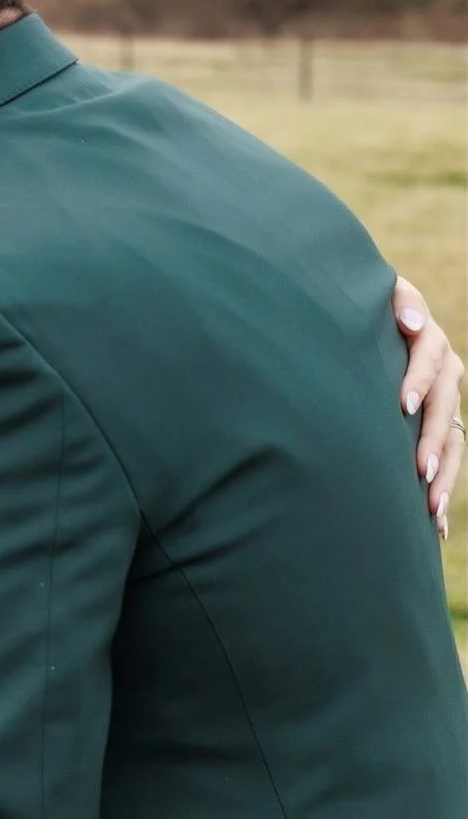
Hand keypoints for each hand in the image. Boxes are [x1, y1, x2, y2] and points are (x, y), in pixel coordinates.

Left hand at [393, 275, 462, 535]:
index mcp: (428, 339)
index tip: (403, 405)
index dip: (418, 380)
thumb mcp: (378, 293)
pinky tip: (433, 525)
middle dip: (434, 442)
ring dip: (445, 475)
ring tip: (431, 507)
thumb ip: (396, 300)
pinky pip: (448, 459)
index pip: (428, 359)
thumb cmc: (364, 305)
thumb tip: (411, 321)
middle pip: (446, 409)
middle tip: (421, 471)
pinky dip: (441, 491)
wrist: (371, 321)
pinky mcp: (441, 424)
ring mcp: (446, 400)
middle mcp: (445, 371)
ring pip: (453, 441)